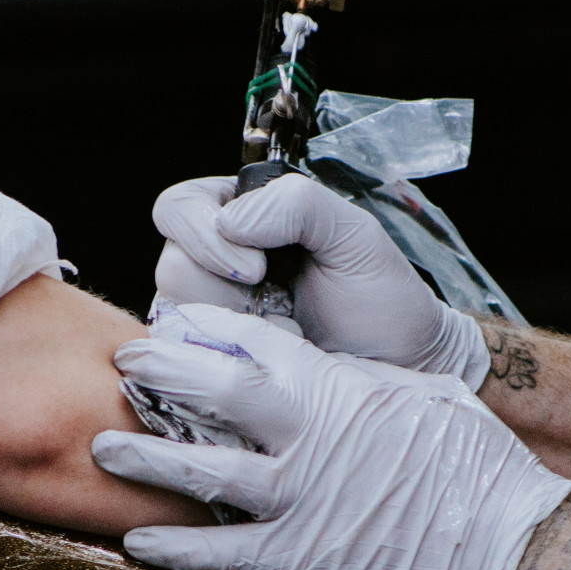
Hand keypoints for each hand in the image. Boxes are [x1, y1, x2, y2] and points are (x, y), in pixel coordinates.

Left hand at [91, 304, 570, 569]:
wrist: (507, 547)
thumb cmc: (478, 468)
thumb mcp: (425, 398)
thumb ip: (366, 382)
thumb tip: (333, 369)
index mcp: (340, 390)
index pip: (259, 345)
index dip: (209, 332)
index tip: (174, 324)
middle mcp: (308, 439)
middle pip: (216, 394)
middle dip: (163, 374)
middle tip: (124, 365)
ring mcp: (299, 499)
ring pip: (201, 469)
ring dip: (147, 457)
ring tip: (104, 446)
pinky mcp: (298, 559)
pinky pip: (221, 550)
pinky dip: (176, 546)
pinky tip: (138, 542)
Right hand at [152, 175, 492, 389]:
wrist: (400, 365)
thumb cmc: (380, 297)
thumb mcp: (353, 234)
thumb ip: (297, 204)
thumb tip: (229, 223)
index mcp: (240, 216)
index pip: (178, 207)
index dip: (203, 234)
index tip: (257, 267)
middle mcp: (213, 263)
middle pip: (171, 263)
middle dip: (222, 290)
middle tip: (278, 304)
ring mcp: (209, 316)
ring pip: (174, 313)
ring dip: (232, 327)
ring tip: (286, 330)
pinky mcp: (212, 363)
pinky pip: (187, 359)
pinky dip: (229, 359)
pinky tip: (272, 356)